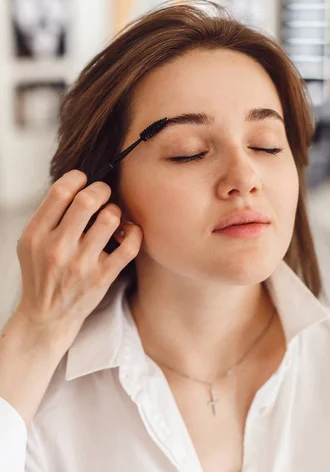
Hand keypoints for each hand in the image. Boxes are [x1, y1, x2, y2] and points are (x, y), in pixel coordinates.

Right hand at [14, 169, 141, 344]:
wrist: (47, 317)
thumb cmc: (41, 273)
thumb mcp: (30, 242)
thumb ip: (48, 215)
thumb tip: (78, 184)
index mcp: (37, 235)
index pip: (60, 192)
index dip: (77, 178)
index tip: (84, 181)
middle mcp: (58, 248)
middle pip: (87, 200)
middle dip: (101, 189)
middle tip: (103, 194)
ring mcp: (81, 264)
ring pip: (110, 218)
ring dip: (115, 211)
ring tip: (111, 217)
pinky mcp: (102, 277)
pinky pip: (129, 246)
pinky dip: (134, 233)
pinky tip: (126, 232)